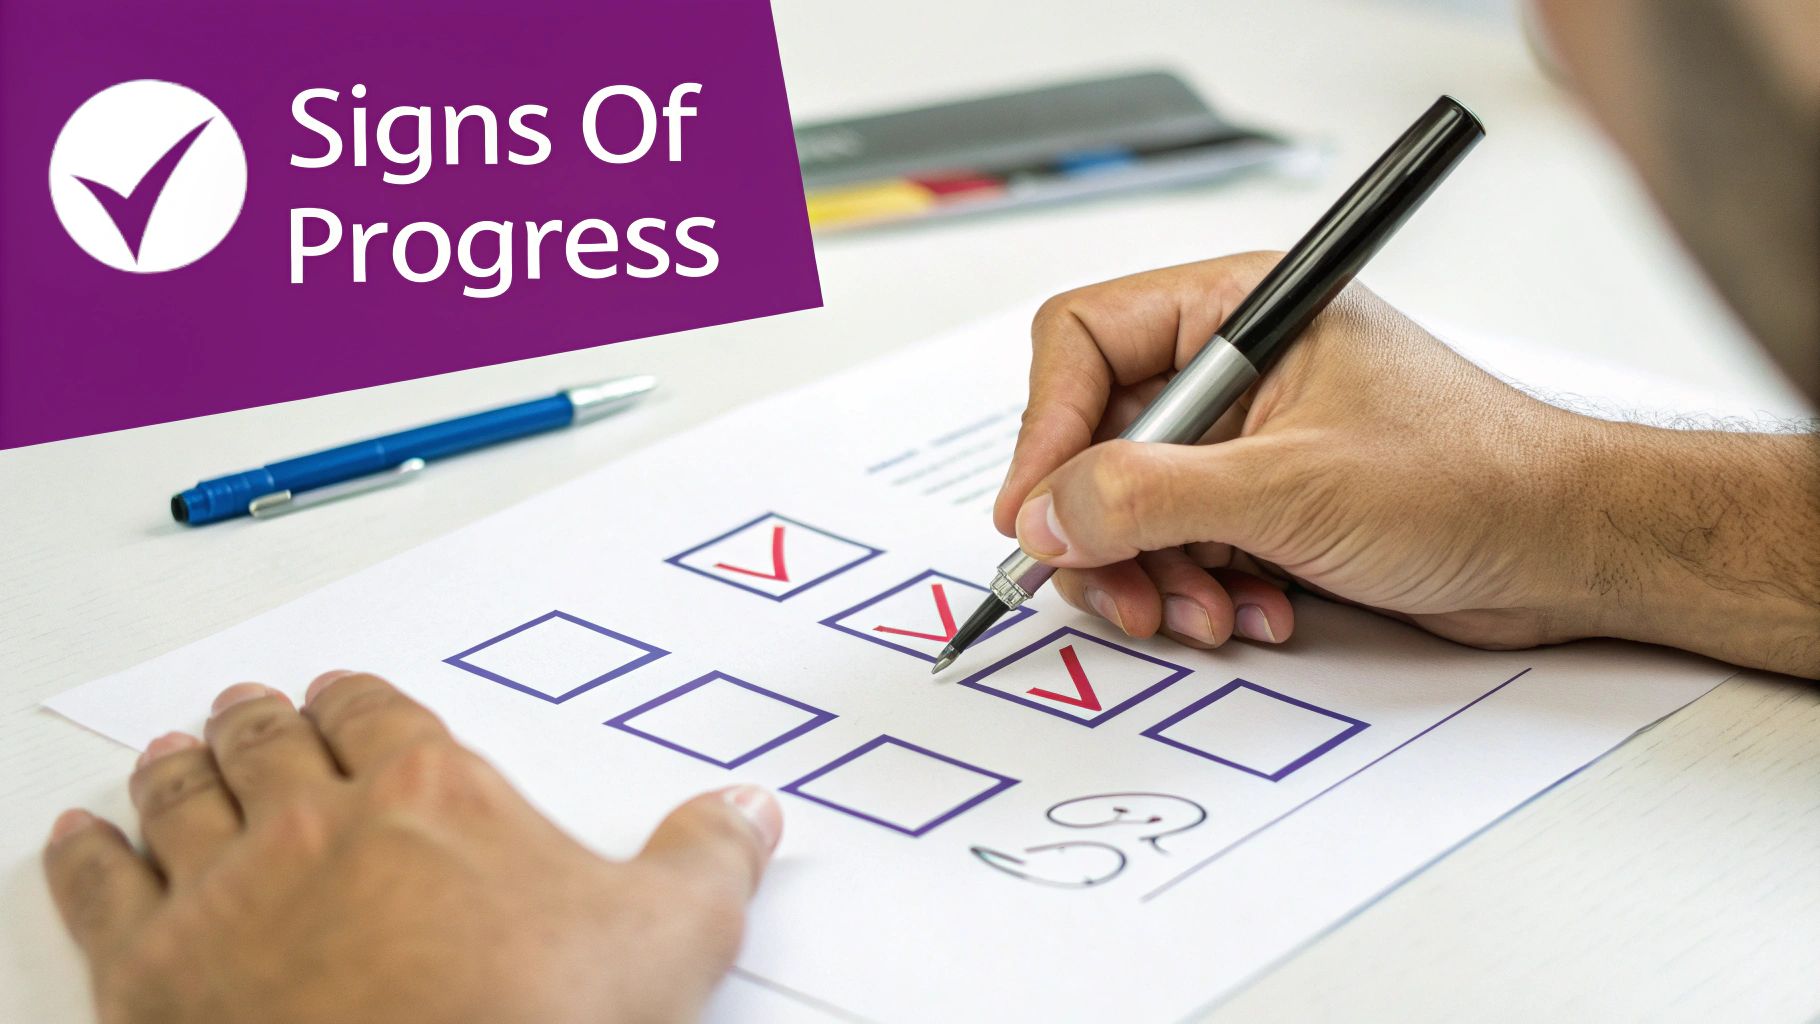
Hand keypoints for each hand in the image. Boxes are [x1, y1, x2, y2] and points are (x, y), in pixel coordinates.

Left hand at [43, 672, 781, 1023]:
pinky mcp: (156, 971)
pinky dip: (85, 856)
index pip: (378, 715)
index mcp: (430, 795)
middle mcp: (316, 822)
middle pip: (274, 741)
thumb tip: (748, 814)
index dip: (356, 699)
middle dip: (264, 719)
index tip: (346, 695)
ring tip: (179, 749)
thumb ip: (709, 860)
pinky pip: (98, 888)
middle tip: (254, 705)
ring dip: (180, 766)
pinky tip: (80, 840)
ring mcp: (227, 891)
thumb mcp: (665, 939)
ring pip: (185, 796)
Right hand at [995, 253, 1819, 673]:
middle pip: (1096, 437)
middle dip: (1103, 527)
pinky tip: (1256, 613)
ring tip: (1203, 613)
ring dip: (1153, 573)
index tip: (1033, 515)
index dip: (1045, 431)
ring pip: (1132, 505)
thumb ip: (1152, 497)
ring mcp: (1248, 439)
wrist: (1568, 550)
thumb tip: (1047, 515)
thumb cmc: (1474, 479)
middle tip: (1118, 588)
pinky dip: (1201, 591)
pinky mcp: (1265, 503)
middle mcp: (1233, 369)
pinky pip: (1182, 547)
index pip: (1082, 342)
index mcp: (1238, 311)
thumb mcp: (1292, 487)